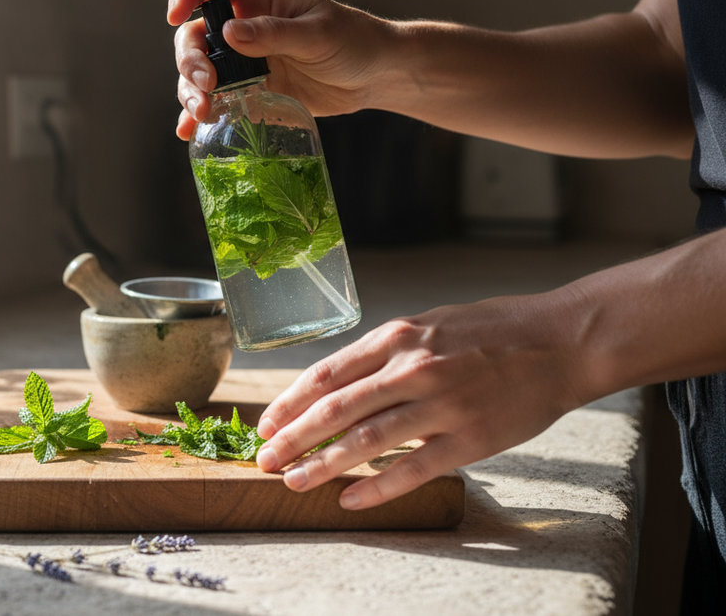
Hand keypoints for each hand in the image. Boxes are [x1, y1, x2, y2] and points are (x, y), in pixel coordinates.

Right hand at [168, 0, 395, 139]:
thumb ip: (273, 33)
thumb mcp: (316, 34)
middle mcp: (243, 27)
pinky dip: (199, 116)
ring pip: (198, 72)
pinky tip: (189, 130)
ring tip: (203, 113)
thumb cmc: (353, 40)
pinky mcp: (250, 91)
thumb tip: (229, 33)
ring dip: (190, 91)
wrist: (374, 76)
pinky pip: (216, 101)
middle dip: (190, 61)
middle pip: (194, 36)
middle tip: (206, 86)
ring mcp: (244, 61)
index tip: (174, 17)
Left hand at [253, 292, 593, 509]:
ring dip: (323, 466)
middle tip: (264, 460)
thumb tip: (339, 385)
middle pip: (336, 409)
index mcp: (398, 336)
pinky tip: (350, 500)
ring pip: (367, 440)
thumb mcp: (429, 325)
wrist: (561, 340)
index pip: (327, 374)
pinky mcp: (470, 438)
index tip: (267, 424)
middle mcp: (414, 368)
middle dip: (293, 438)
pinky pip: (413, 468)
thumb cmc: (492, 331)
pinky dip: (377, 488)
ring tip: (294, 482)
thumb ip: (386, 353)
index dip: (290, 403)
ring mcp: (442, 403)